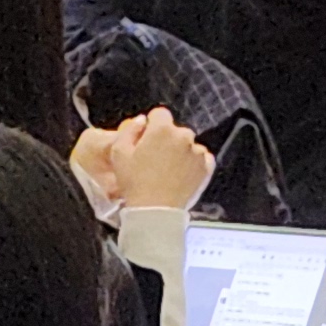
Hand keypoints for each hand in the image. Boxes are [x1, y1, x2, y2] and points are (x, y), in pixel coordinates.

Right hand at [84, 109, 213, 212]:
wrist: (155, 212)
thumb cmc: (134, 182)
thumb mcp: (119, 154)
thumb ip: (130, 131)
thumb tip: (143, 121)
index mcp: (162, 129)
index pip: (159, 114)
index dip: (151, 126)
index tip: (146, 140)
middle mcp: (184, 136)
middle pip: (174, 130)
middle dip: (166, 139)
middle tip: (155, 159)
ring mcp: (197, 151)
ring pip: (188, 144)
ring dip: (180, 151)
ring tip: (169, 170)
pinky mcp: (206, 167)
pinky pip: (201, 158)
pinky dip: (193, 163)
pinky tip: (181, 175)